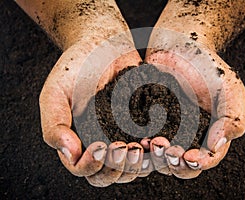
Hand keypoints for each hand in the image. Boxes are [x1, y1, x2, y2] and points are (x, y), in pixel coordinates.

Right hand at [39, 37, 144, 185]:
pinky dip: (156, 150)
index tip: (100, 146)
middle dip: (118, 167)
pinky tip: (159, 138)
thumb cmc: (75, 66)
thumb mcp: (56, 92)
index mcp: (78, 140)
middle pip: (110, 174)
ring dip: (140, 164)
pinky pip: (152, 146)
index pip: (82, 169)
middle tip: (126, 148)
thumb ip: (55, 123)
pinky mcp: (144, 125)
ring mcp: (124, 136)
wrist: (103, 43)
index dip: (91, 165)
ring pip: (133, 167)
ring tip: (145, 146)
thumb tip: (69, 153)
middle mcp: (102, 142)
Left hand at [143, 32, 244, 178]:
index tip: (189, 156)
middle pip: (180, 165)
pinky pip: (141, 138)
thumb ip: (232, 118)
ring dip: (154, 158)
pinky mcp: (146, 120)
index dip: (198, 164)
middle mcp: (187, 137)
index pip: (205, 160)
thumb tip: (216, 146)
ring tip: (151, 143)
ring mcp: (165, 130)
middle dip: (174, 163)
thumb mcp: (230, 89)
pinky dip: (139, 144)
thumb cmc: (209, 66)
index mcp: (209, 135)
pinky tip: (138, 138)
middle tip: (167, 149)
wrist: (180, 45)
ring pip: (158, 157)